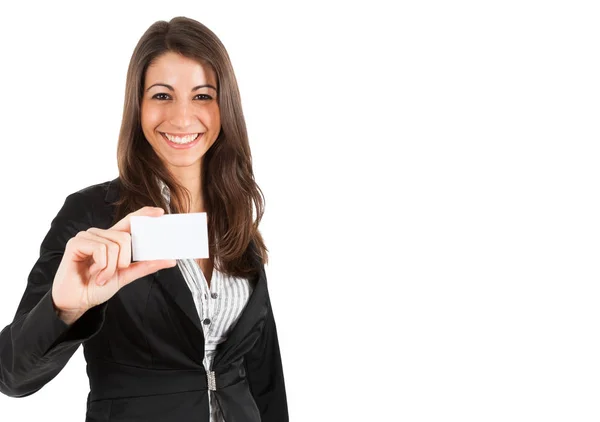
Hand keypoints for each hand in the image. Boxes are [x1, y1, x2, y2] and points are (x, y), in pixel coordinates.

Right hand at [51, 206, 176, 323]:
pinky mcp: (76, 243)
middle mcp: (100, 234)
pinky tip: (94, 273)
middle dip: (124, 260)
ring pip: (114, 244)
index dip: (144, 214)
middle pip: (125, 237)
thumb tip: (170, 260)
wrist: (77, 301)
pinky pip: (100, 248)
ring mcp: (87, 236)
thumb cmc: (97, 287)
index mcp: (112, 239)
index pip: (130, 221)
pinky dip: (102, 265)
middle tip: (115, 272)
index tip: (160, 213)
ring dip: (111, 267)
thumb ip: (146, 266)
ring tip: (101, 276)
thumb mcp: (126, 275)